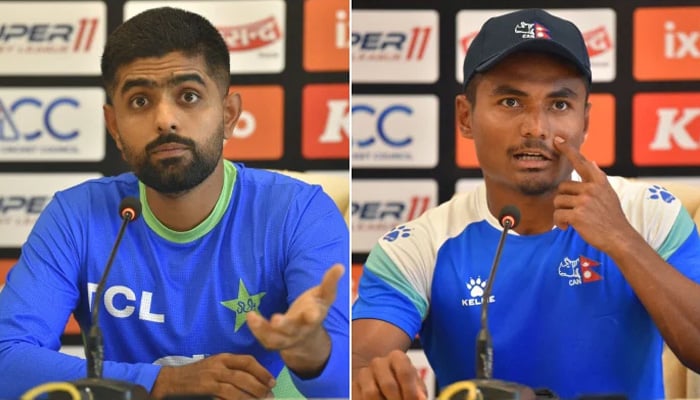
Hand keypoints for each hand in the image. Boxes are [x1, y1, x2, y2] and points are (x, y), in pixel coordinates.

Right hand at [150, 353, 274, 398]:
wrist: (172, 379)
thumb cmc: (197, 374)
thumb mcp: (215, 366)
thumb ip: (231, 369)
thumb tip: (255, 379)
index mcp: (223, 357)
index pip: (247, 361)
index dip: (262, 371)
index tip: (272, 381)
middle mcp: (218, 365)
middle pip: (244, 375)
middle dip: (259, 386)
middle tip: (270, 395)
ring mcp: (211, 377)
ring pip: (236, 387)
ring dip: (251, 396)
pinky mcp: (205, 388)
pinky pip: (225, 396)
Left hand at [246, 263, 344, 376]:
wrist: (307, 340)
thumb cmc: (314, 310)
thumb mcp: (324, 297)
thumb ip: (330, 283)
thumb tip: (340, 266)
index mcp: (313, 319)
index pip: (314, 318)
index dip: (313, 315)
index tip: (312, 313)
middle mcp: (300, 330)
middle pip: (292, 329)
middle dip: (284, 325)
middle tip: (276, 319)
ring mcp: (286, 337)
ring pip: (275, 337)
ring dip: (264, 329)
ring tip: (253, 317)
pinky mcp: (274, 341)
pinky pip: (264, 338)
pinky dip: (256, 329)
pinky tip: (250, 316)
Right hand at [352, 350, 426, 399]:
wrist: (381, 380)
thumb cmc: (403, 384)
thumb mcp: (415, 385)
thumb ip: (419, 391)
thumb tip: (420, 399)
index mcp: (397, 357)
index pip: (405, 373)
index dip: (411, 393)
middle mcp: (378, 363)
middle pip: (388, 385)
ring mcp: (364, 374)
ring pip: (371, 394)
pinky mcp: (354, 386)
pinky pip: (360, 399)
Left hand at [552, 136, 635, 252]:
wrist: (620, 238)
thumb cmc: (611, 217)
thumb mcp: (609, 194)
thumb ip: (598, 180)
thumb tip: (591, 163)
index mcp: (599, 182)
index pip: (581, 162)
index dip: (568, 150)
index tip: (558, 140)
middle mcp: (592, 188)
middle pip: (562, 187)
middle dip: (563, 200)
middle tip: (573, 211)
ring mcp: (585, 201)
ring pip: (558, 201)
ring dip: (561, 212)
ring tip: (572, 220)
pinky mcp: (578, 214)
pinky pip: (557, 215)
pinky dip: (559, 222)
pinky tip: (567, 227)